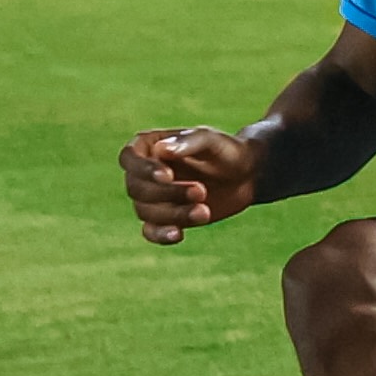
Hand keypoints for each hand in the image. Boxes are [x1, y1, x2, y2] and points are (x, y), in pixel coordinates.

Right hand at [122, 123, 259, 243]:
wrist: (246, 176)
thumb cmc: (225, 151)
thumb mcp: (210, 140)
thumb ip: (187, 142)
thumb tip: (160, 150)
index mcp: (148, 147)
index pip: (129, 159)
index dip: (143, 169)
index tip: (168, 176)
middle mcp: (144, 173)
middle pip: (136, 189)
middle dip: (168, 193)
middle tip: (202, 191)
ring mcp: (153, 198)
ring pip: (145, 212)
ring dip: (174, 214)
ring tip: (205, 211)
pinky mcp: (166, 219)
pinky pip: (151, 232)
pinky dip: (161, 235)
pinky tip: (179, 234)